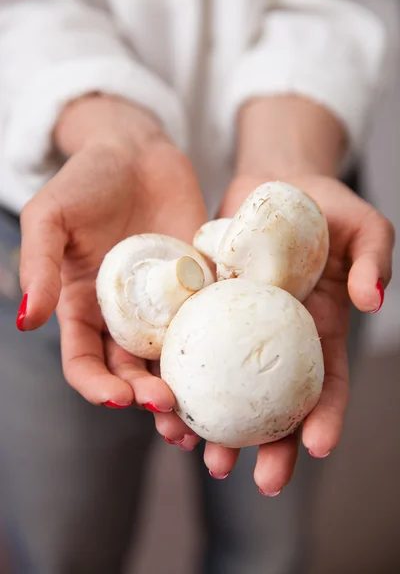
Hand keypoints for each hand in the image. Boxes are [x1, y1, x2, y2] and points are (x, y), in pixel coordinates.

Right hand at [17, 96, 208, 433]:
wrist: (137, 152)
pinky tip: (235, 364)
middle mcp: (124, 317)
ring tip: (203, 417)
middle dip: (147, 399)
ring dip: (185, 391)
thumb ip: (39, 265)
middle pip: (132, 373)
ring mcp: (164, 305)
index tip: (119, 398)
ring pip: (173, 360)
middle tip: (169, 410)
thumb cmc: (86, 180)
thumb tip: (27, 319)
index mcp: (83, 309)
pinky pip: (210, 321)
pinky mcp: (198, 287)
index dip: (97, 386)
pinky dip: (220, 347)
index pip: (84, 363)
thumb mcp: (51, 217)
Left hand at [197, 97, 394, 491]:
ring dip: (220, 427)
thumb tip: (373, 300)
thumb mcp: (362, 227)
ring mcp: (237, 326)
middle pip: (276, 403)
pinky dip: (181, 377)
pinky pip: (191, 347)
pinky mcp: (204, 308)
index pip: (327, 382)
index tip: (318, 447)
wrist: (273, 184)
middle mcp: (277, 338)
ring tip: (208, 458)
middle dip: (273, 446)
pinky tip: (168, 402)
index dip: (326, 417)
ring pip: (229, 388)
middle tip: (262, 481)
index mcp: (320, 329)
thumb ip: (374, 259)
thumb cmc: (325, 206)